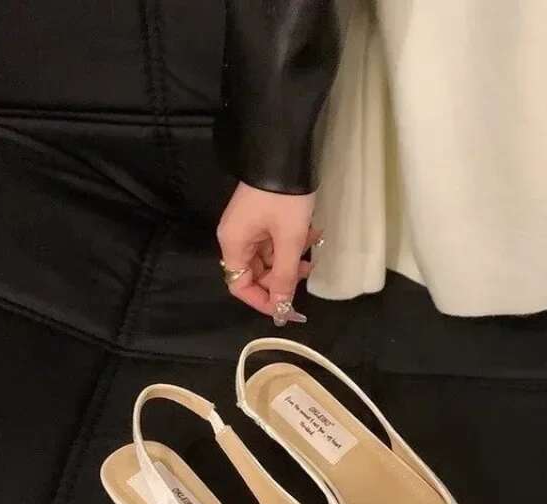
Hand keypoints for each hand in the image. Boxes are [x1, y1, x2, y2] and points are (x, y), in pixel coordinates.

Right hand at [217, 181, 319, 324]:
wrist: (285, 153)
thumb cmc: (285, 198)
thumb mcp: (289, 240)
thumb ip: (284, 276)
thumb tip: (280, 308)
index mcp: (233, 244)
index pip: (239, 286)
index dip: (263, 301)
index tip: (286, 309)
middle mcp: (236, 238)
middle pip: (255, 273)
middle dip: (282, 277)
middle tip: (306, 271)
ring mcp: (249, 227)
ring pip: (269, 258)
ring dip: (292, 259)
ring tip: (312, 249)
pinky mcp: (261, 217)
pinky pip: (274, 241)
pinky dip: (292, 242)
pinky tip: (311, 233)